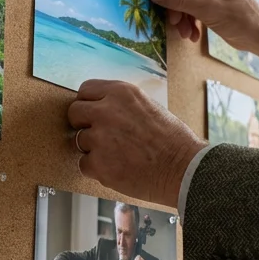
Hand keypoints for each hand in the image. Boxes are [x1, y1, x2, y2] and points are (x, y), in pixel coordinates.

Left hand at [68, 80, 205, 208]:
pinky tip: (117, 167)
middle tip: (100, 134)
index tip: (92, 113)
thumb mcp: (149, 106)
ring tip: (118, 154)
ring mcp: (100, 138)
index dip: (88, 103)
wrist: (184, 169)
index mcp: (121, 92)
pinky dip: (97, 168)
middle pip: (74, 112)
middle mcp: (107, 111)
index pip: (85, 90)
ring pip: (79, 141)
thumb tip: (99, 108)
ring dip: (93, 148)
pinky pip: (84, 164)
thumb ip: (121, 105)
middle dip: (83, 123)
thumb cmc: (172, 141)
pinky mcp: (98, 164)